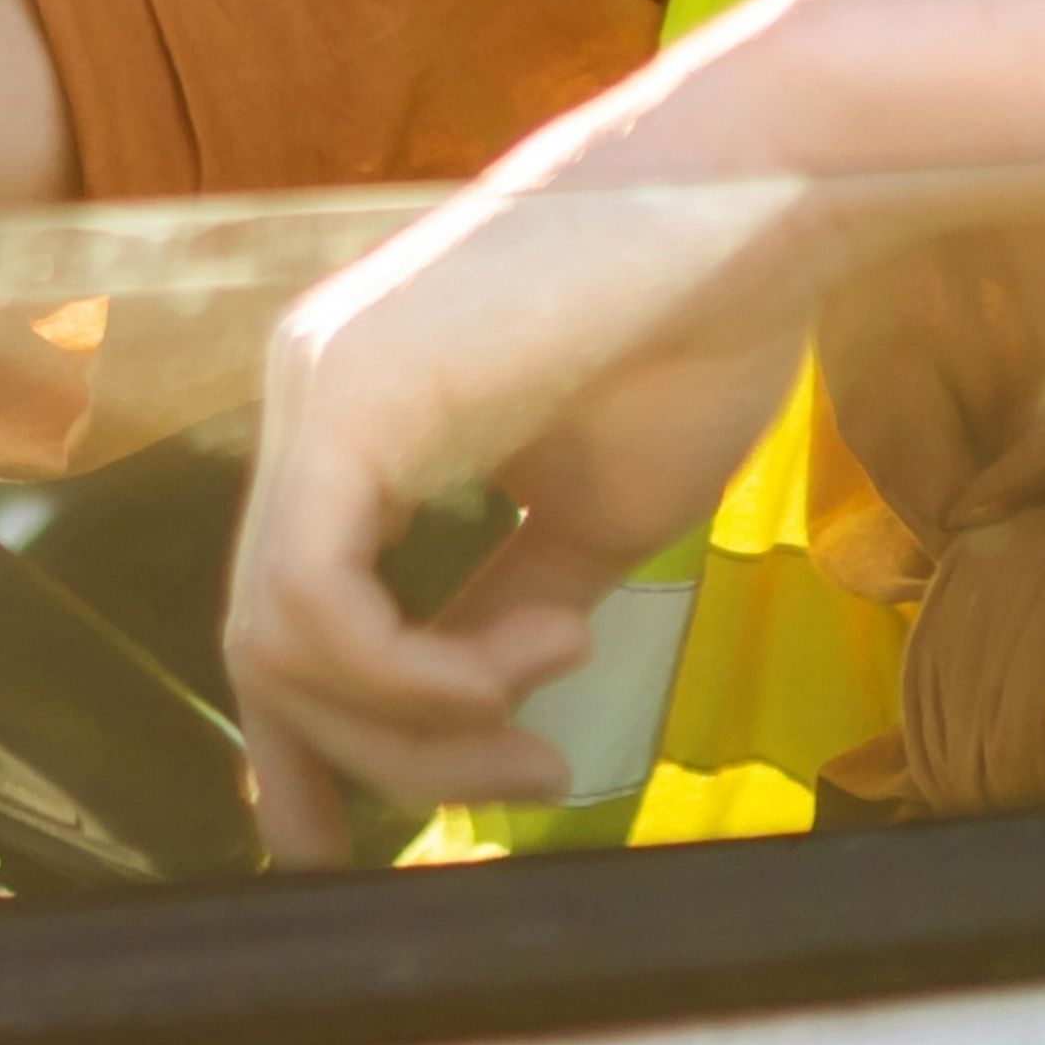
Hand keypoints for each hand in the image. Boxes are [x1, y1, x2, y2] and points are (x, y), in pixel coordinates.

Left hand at [224, 164, 825, 864]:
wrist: (771, 193)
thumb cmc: (704, 327)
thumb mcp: (592, 513)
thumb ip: (505, 609)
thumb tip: (464, 722)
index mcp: (359, 417)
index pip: (284, 615)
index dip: (305, 753)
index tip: (352, 851)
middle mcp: (310, 394)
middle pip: (273, 649)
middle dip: (386, 761)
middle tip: (526, 783)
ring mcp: (315, 388)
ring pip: (283, 644)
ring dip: (421, 723)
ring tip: (548, 709)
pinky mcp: (344, 397)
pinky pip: (315, 602)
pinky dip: (412, 673)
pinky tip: (530, 657)